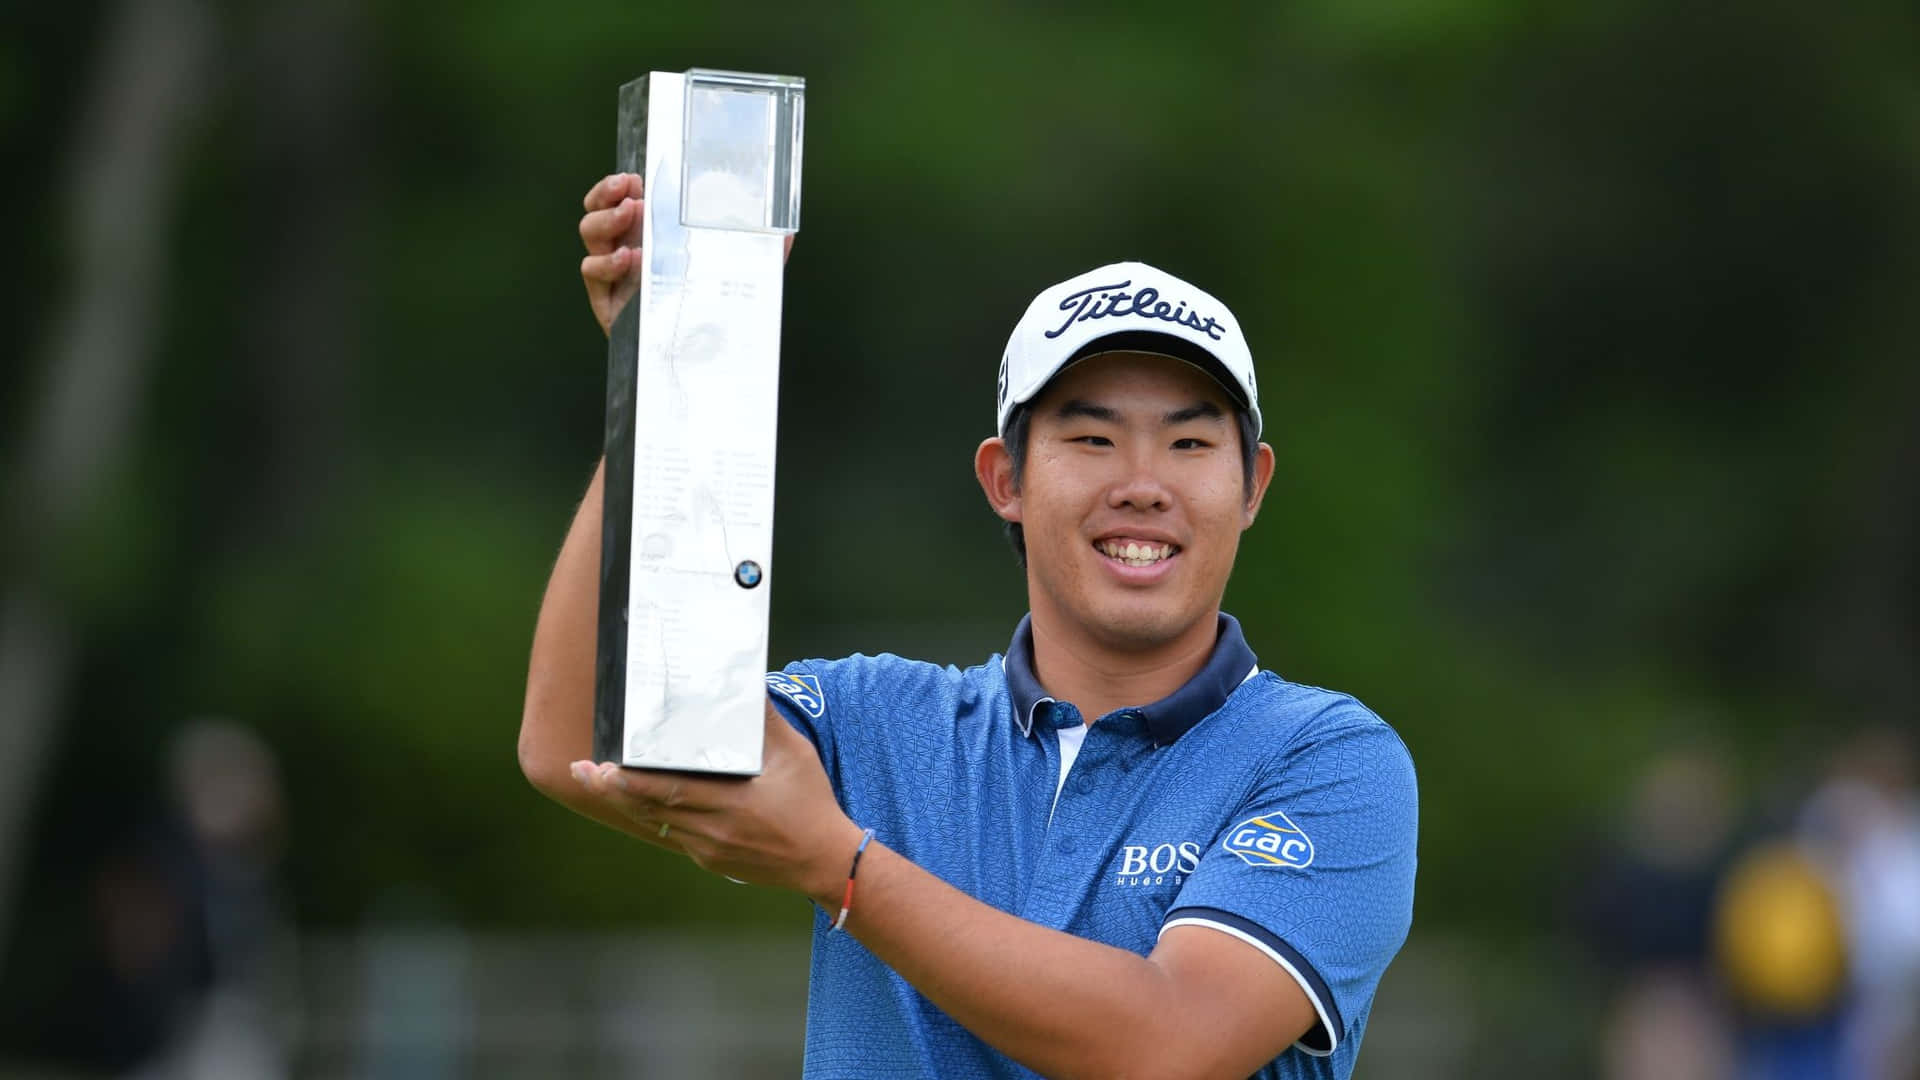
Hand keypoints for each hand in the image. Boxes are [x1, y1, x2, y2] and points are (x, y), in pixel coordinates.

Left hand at [568, 701, 859, 905]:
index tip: (604, 766)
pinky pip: (674, 834)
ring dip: (625, 802)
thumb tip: (745, 684)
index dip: (631, 781)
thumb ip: (765, 721)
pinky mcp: (711, 859)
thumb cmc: (811, 802)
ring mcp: (709, 848)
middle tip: (579, 770)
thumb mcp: (794, 755)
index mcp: (731, 802)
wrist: (825, 860)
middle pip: (650, 808)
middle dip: (611, 788)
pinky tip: (637, 801)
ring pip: (656, 823)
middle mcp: (713, 828)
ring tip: (595, 781)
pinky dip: (653, 816)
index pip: (669, 790)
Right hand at [577, 173, 798, 338]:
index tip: (634, 177)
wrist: (698, 366)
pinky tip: (630, 259)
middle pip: (598, 210)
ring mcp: (615, 275)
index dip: (619, 185)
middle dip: (607, 193)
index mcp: (653, 237)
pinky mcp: (607, 302)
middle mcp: (629, 251)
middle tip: (629, 190)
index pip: (623, 199)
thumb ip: (755, 254)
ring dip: (606, 219)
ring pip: (590, 233)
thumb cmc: (713, 316)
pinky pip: (590, 272)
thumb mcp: (736, 278)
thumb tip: (787, 232)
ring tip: (632, 215)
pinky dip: (604, 261)